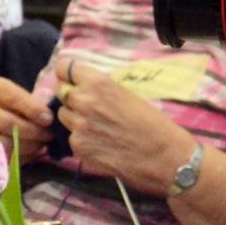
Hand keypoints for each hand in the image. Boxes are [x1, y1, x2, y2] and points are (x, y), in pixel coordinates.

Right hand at [0, 76, 52, 160]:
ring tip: (41, 144)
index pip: (13, 98)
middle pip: (8, 123)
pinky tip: (31, 152)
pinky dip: (20, 156)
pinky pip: (2, 156)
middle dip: (33, 131)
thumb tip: (51, 115)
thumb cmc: (24, 109)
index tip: (49, 119)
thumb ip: (39, 103)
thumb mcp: (30, 99)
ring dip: (28, 146)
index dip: (33, 109)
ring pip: (5, 142)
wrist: (5, 123)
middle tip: (49, 135)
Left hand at [52, 57, 189, 194]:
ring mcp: (78, 125)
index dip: (67, 75)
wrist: (164, 157)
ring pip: (64, 116)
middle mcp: (83, 101)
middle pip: (61, 92)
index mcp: (98, 83)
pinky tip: (102, 144)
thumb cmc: (153, 124)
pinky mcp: (78, 147)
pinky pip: (72, 138)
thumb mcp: (127, 95)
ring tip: (99, 128)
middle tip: (89, 108)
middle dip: (71, 98)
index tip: (73, 81)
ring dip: (75, 119)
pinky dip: (82, 140)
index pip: (63, 68)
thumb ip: (101, 90)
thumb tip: (84, 88)